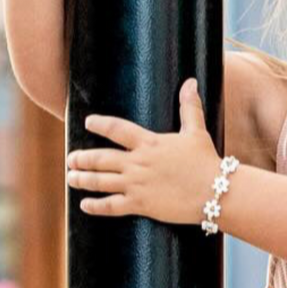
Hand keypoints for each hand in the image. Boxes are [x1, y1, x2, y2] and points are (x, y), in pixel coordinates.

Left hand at [70, 78, 221, 225]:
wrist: (215, 192)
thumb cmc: (207, 162)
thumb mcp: (197, 132)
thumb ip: (190, 108)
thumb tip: (191, 82)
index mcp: (149, 143)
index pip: (116, 129)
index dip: (99, 124)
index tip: (88, 122)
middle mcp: (138, 162)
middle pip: (101, 158)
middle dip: (82, 158)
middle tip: (71, 158)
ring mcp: (137, 184)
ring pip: (100, 181)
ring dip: (82, 179)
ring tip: (71, 177)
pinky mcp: (141, 204)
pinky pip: (111, 206)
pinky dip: (96, 206)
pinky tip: (84, 205)